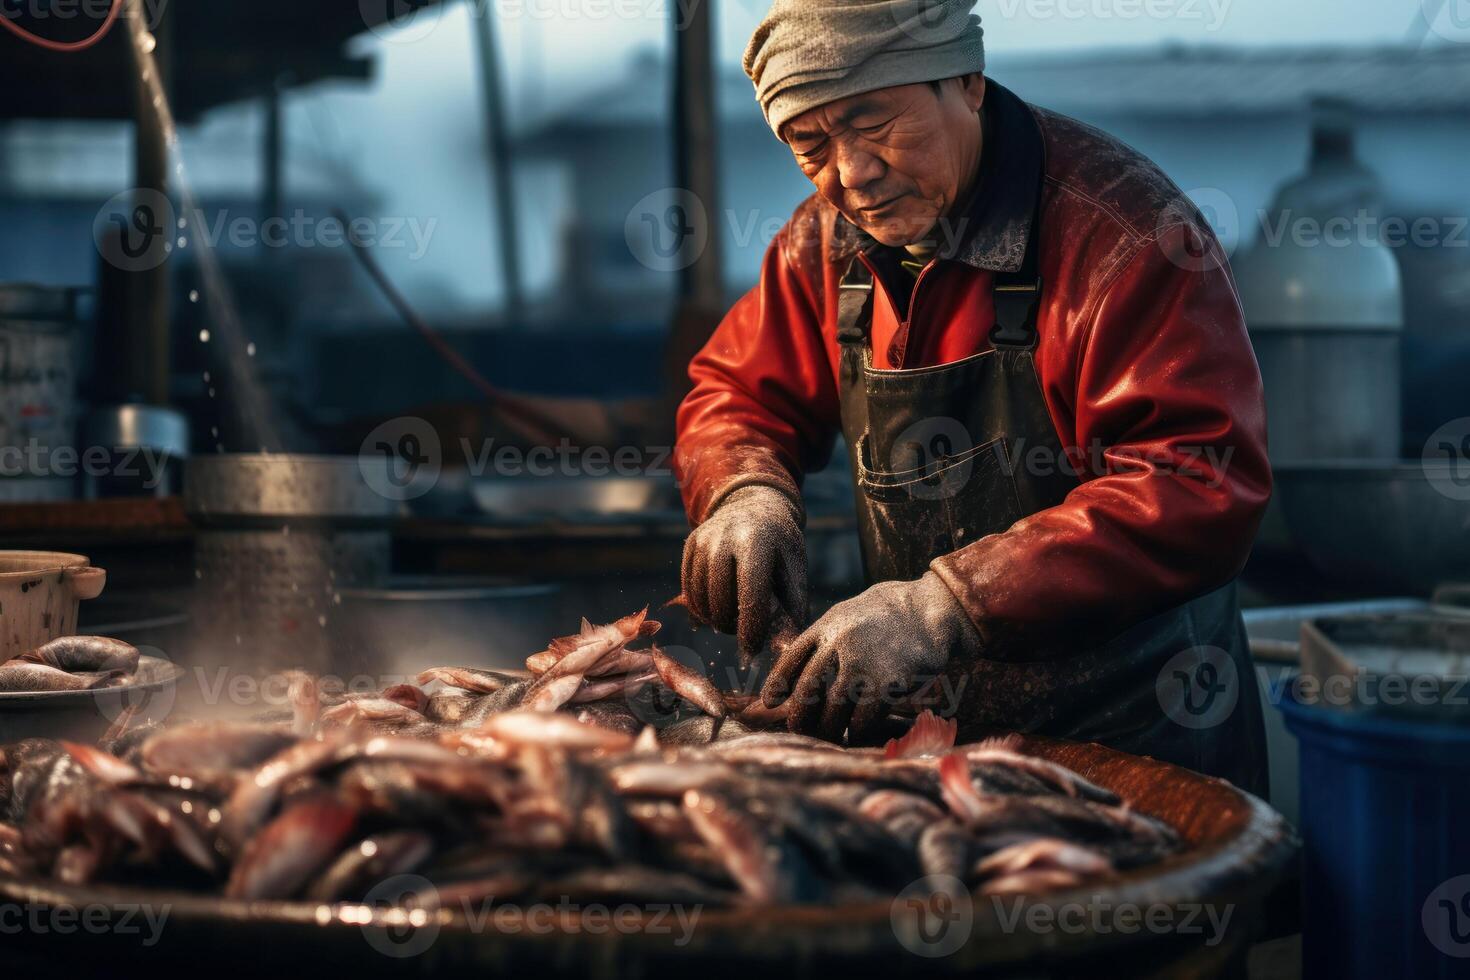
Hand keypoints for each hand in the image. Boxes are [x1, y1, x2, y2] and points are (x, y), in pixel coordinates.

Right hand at [681, 486, 807, 661]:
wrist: (757, 506)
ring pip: (700, 597)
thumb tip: (786, 650)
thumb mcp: (794, 571)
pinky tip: (718, 610)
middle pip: (720, 598)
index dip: (751, 627)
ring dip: (715, 619)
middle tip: (743, 632)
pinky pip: (689, 590)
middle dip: (730, 625)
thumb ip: (792, 608)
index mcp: (758, 542)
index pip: (750, 593)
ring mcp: (704, 539)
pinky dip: (701, 608)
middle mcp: (725, 537)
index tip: (752, 650)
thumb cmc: (781, 548)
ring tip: (732, 621)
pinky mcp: (690, 543)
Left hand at [761, 571, 977, 742]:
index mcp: (828, 625)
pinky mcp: (886, 681)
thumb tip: (798, 665)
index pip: (792, 658)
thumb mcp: (851, 614)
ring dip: (828, 728)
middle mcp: (840, 642)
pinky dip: (856, 730)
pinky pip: (861, 718)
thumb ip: (827, 637)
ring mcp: (863, 662)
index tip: (769, 702)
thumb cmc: (892, 614)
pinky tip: (857, 733)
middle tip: (798, 729)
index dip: (778, 683)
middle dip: (799, 715)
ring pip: (832, 709)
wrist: (933, 609)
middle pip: (807, 689)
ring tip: (829, 735)